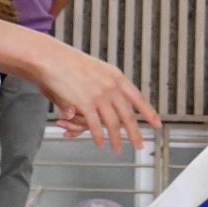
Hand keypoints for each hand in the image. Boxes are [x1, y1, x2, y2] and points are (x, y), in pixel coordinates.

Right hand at [28, 35, 159, 152]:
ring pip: (113, 123)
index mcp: (116, 76)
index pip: (138, 98)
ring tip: (117, 148)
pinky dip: (98, 136)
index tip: (157, 123)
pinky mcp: (85, 104)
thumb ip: (105, 84)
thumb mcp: (94, 69)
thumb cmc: (66, 62)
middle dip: (135, 133)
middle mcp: (111, 86)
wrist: (51, 59)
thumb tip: (110, 97)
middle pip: (128, 115)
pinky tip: (99, 142)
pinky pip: (95, 125)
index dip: (149, 113)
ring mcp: (99, 96)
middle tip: (139, 144)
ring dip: (116, 139)